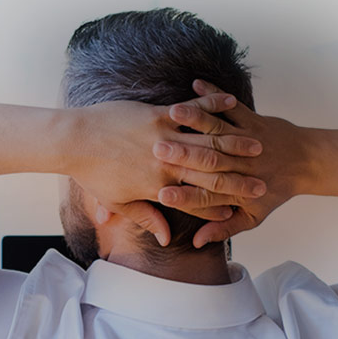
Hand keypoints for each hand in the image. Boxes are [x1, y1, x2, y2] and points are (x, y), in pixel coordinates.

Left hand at [65, 92, 266, 244]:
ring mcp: (164, 136)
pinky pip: (192, 110)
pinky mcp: (158, 114)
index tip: (244, 209)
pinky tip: (231, 102)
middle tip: (263, 181)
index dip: (224, 206)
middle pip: (212, 173)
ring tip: (257, 145)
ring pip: (208, 141)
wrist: (74, 140)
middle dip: (240, 178)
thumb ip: (146, 217)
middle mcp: (167, 163)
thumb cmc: (93, 172)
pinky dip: (213, 105)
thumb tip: (165, 236)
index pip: (199, 200)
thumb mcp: (118, 201)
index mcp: (159, 186)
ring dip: (236, 143)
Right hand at [153, 80, 309, 245]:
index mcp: (239, 190)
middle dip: (182, 154)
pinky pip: (231, 106)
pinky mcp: (253, 120)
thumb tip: (198, 242)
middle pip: (208, 162)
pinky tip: (196, 85)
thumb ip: (224, 229)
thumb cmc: (276, 190)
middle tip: (156, 150)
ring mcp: (247, 140)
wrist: (308, 163)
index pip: (207, 197)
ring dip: (195, 120)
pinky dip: (214, 95)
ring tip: (172, 113)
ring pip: (218, 130)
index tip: (163, 195)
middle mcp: (242, 165)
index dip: (185, 198)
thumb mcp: (253, 216)